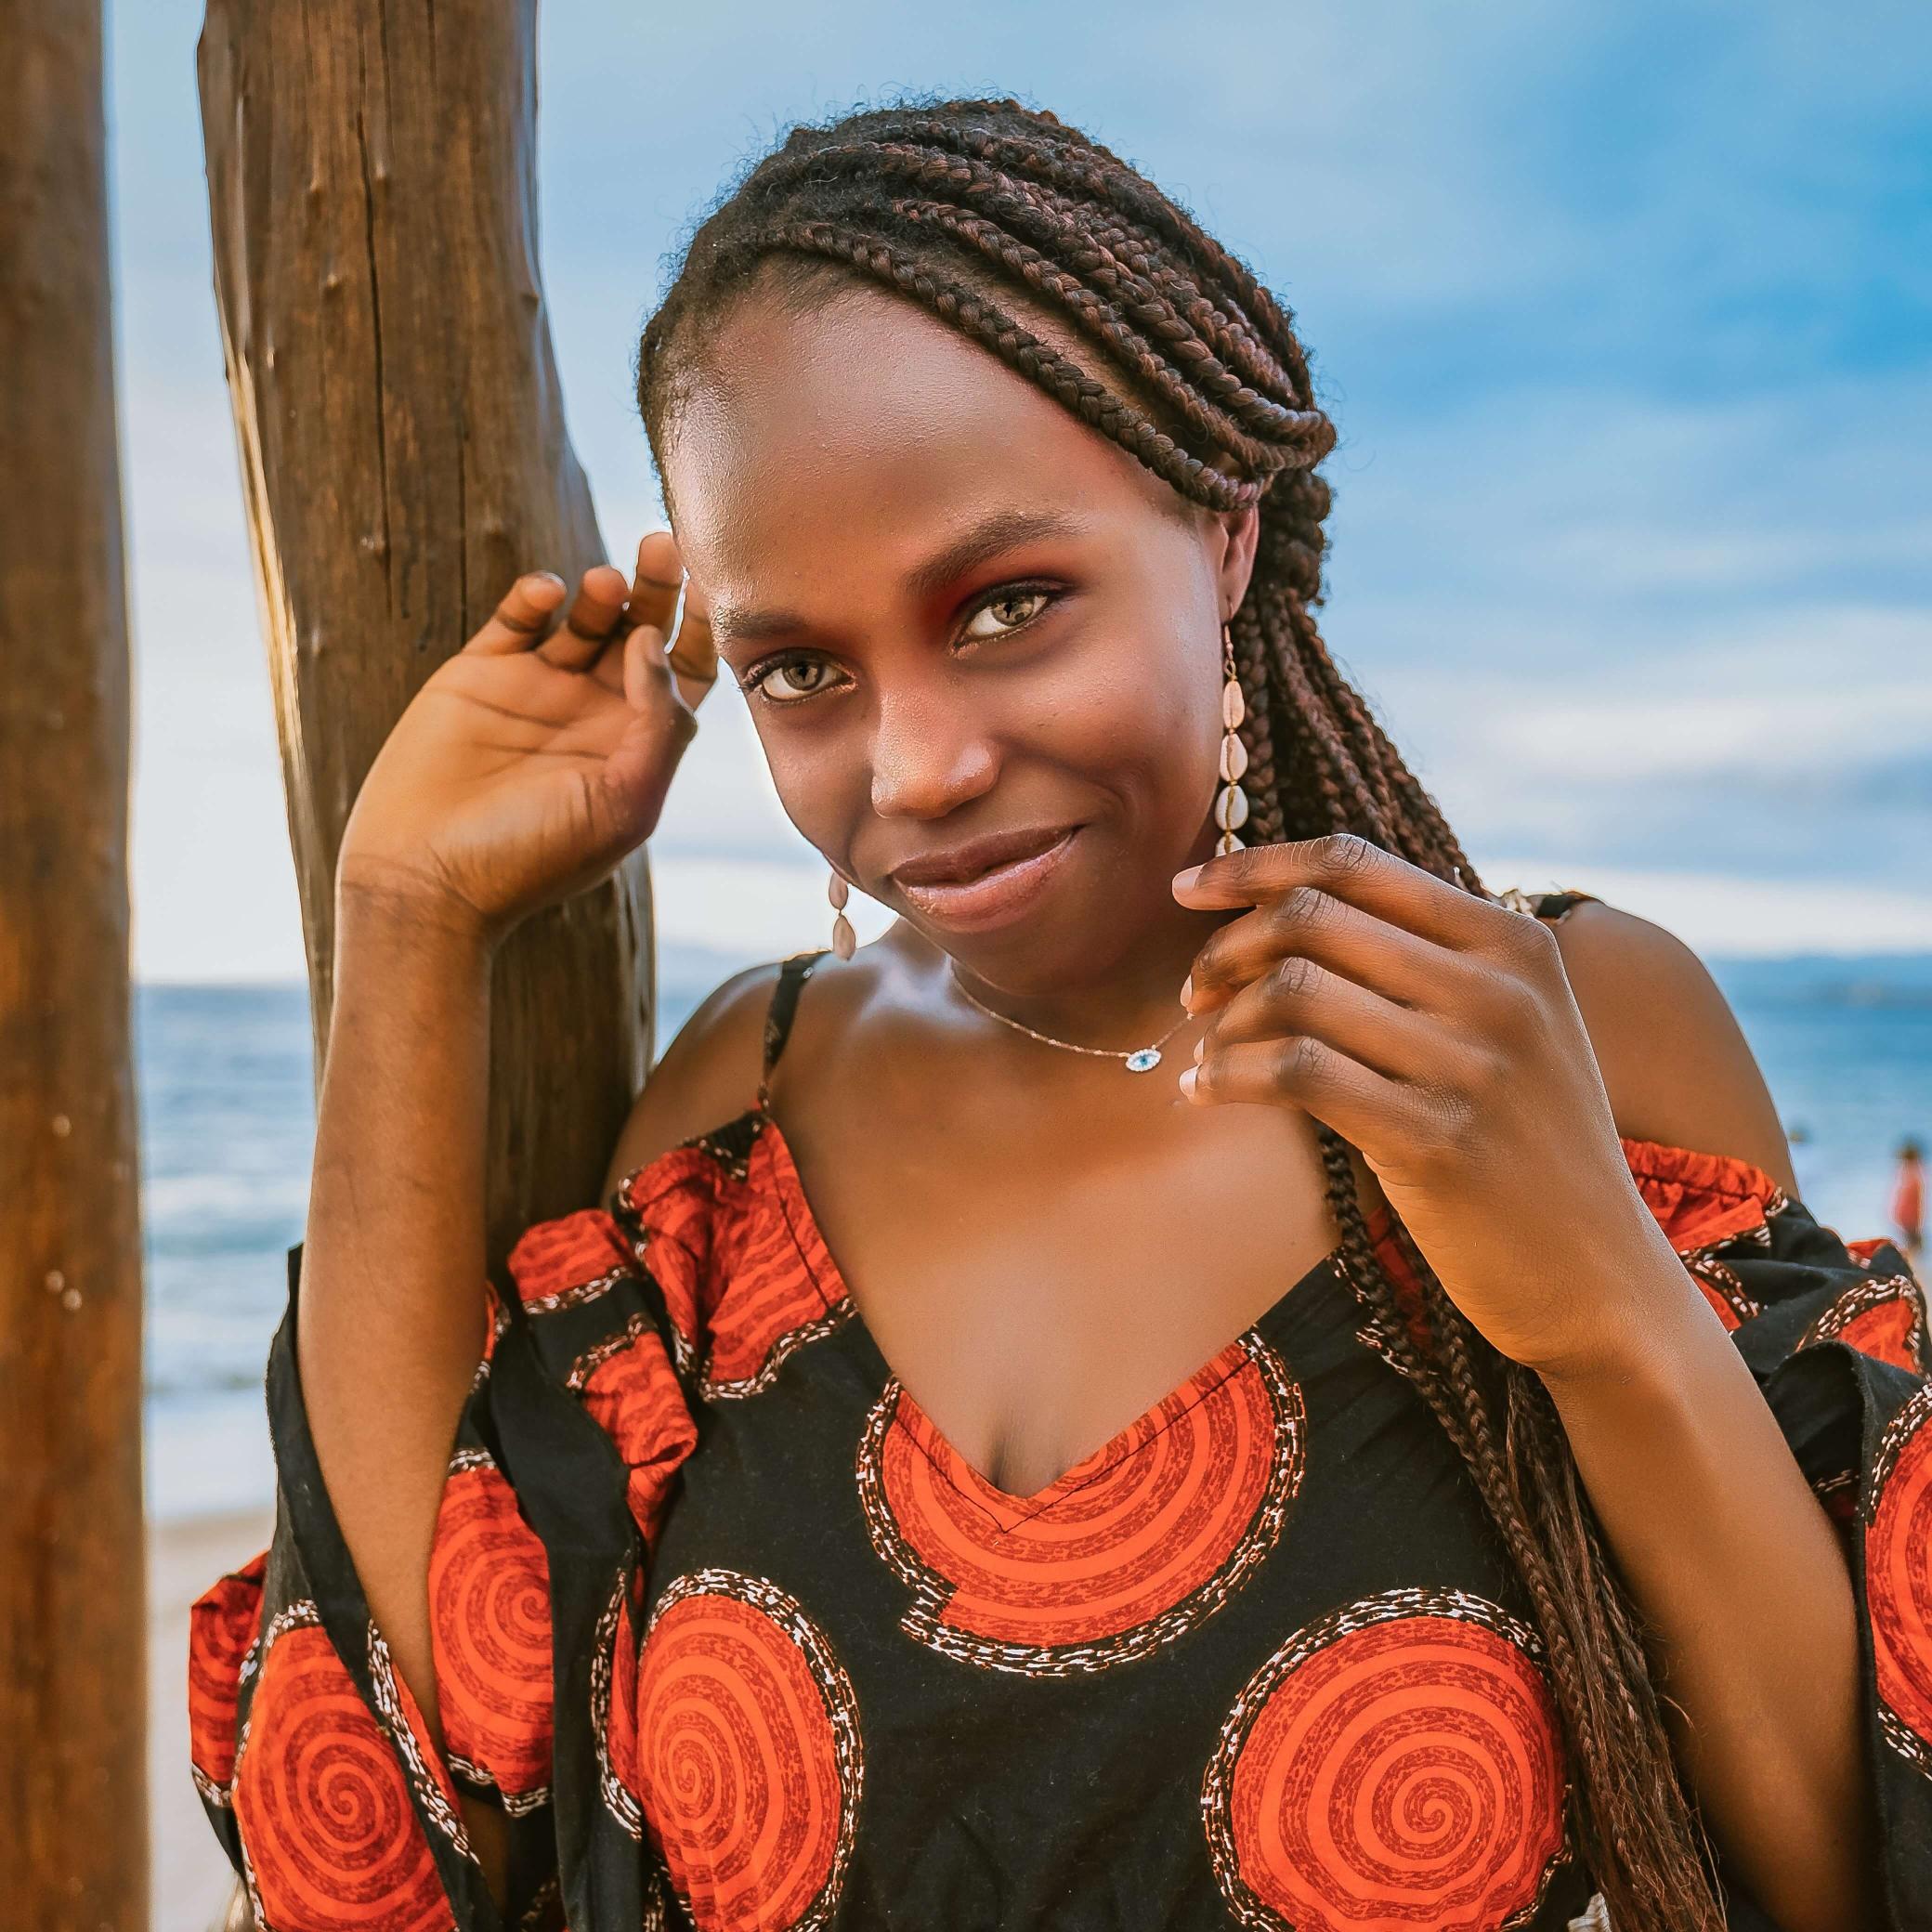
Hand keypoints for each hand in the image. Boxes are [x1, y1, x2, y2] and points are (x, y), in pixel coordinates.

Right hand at [336, 530, 715, 946]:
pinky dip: (536, 597)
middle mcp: (594, 713)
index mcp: (638, 746)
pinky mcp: (480, 674)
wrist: (428, 878)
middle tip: (664, 545)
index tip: (712, 590)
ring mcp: (537, 690)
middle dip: (657, 589)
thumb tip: (655, 640)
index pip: (684, 674)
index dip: (703, 631)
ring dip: (603, 592)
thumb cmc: (535, 857)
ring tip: (607, 582)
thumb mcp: (624, 802)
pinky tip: (548, 595)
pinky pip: (519, 619)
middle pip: (642, 632)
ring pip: (586, 620)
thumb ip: (658, 724)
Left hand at [1174, 833, 1686, 1377]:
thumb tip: (1284, 905)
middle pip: (1310, 918)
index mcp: (1515, 942)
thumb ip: (1427, 961)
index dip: (1255, 866)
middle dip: (1226, 948)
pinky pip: (1295, 1072)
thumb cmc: (1527, 1147)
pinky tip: (1203, 1092)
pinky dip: (1227, 1075)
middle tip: (1195, 993)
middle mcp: (1500, 989)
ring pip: (1294, 989)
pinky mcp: (1435, 1141)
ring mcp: (1473, 1065)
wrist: (1601, 1279)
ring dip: (1224, 1020)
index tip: (1187, 888)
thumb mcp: (1510, 1028)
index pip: (1354, 863)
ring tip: (1207, 1053)